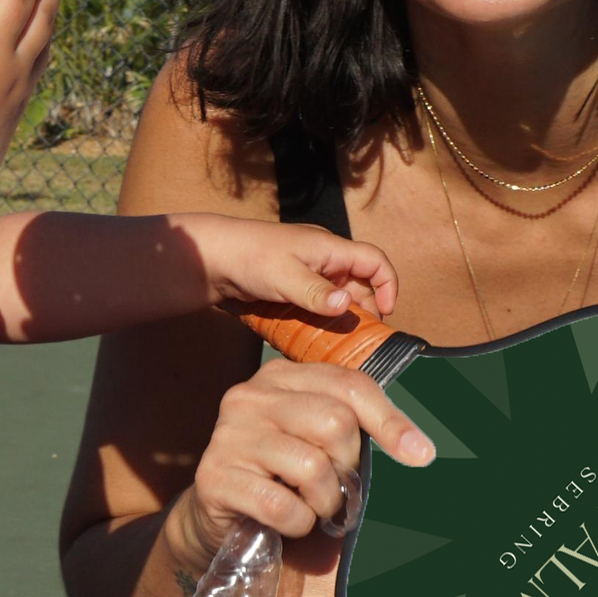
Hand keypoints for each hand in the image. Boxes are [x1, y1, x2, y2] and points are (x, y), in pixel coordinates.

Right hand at [169, 355, 434, 565]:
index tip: (420, 455)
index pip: (350, 385)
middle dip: (347, 466)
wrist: (218, 517)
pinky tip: (287, 522)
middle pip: (334, 422)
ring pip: (312, 467)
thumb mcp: (316, 442)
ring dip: (325, 502)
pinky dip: (297, 524)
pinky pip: (281, 506)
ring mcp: (228, 435)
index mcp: (281, 377)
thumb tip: (419, 449)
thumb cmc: (280, 477)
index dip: (390, 421)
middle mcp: (250, 396)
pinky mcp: (214, 477)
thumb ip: (354, 428)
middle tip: (337, 488)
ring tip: (313, 508)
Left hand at [178, 216, 397, 325]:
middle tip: (361, 341)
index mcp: (329, 249)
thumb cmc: (248, 258)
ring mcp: (306, 276)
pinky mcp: (291, 291)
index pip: (374, 261)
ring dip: (341, 321)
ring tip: (341, 347)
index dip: (387, 285)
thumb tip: (348, 306)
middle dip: (364, 312)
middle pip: (358, 286)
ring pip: (337, 300)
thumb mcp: (285, 276)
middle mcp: (323, 261)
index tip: (386, 314)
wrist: (210, 260)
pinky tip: (316, 342)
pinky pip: (316, 308)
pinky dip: (320, 323)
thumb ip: (317, 293)